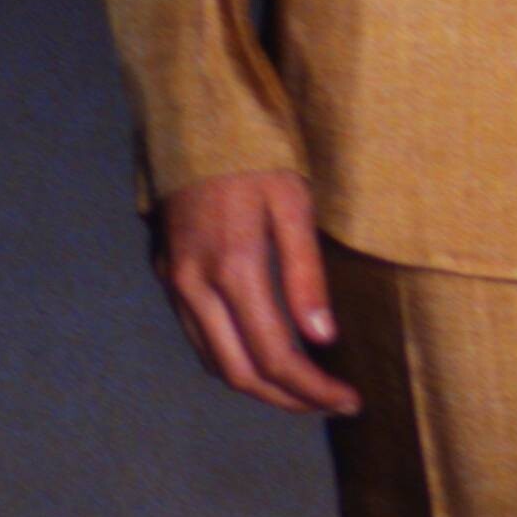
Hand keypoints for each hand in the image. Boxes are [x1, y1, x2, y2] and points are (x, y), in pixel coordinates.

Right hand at [153, 170, 360, 416]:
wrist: (191, 111)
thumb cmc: (255, 149)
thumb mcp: (293, 202)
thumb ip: (305, 274)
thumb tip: (322, 338)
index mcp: (232, 267)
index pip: (275, 357)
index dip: (313, 389)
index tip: (349, 400)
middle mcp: (194, 284)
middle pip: (240, 373)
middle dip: (288, 399)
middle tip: (331, 404)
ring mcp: (174, 280)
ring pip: (213, 361)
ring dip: (259, 386)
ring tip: (303, 389)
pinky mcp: (166, 271)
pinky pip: (198, 335)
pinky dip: (232, 358)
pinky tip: (263, 354)